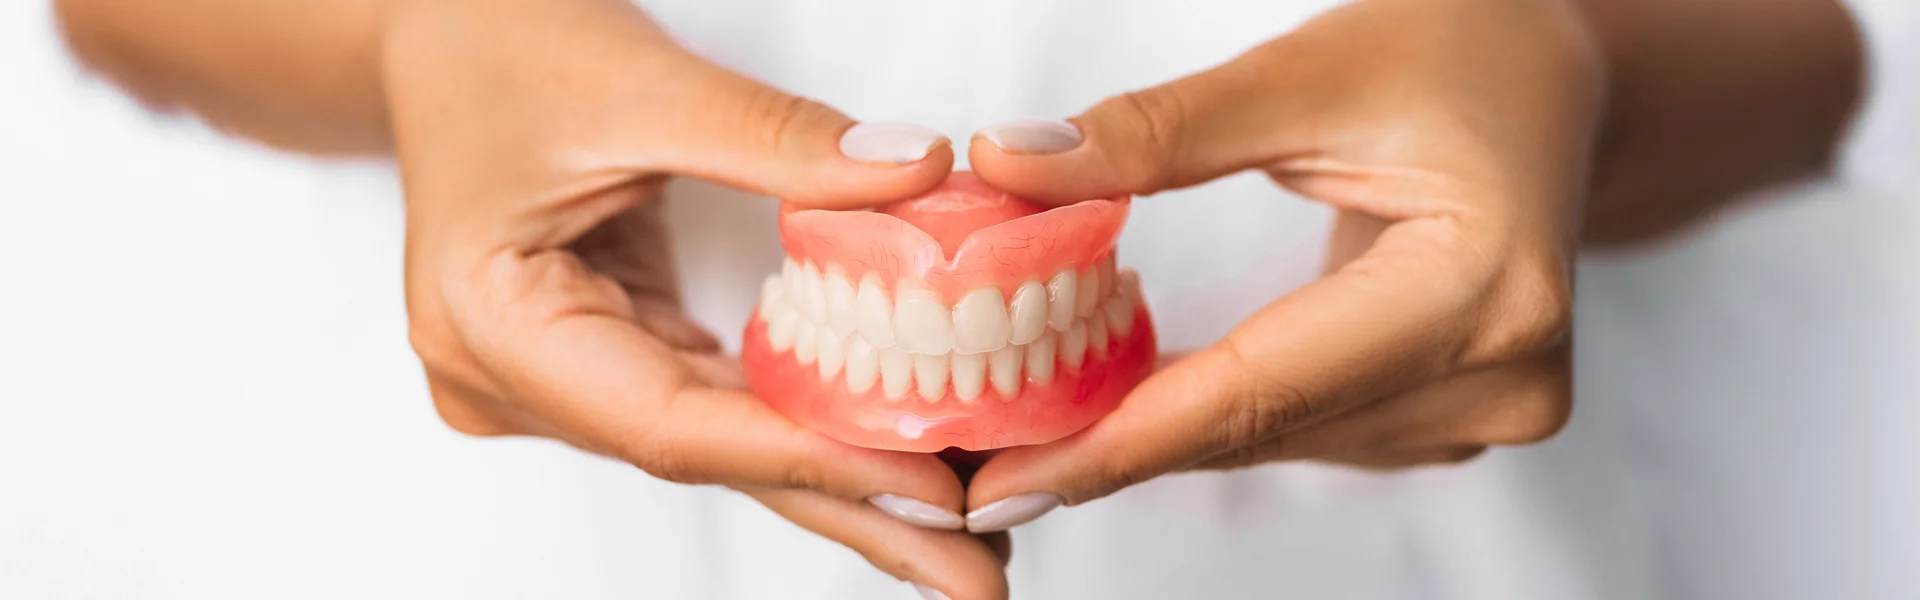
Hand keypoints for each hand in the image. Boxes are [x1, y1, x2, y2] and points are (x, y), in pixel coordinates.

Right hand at [381, 0, 1005, 595]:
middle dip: (851, 515)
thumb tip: (917, 176)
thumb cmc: (502, 40)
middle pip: (708, 460)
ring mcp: (554, 375)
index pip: (672, 424)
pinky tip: (893, 458)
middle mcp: (514, 378)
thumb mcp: (644, 81)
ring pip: (722, 444)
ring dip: (841, 482)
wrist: (437, 26)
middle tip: (975, 576)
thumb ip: (779, 140)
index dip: (811, 459)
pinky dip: (805, 428)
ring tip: (962, 535)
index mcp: (493, 323)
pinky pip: (716, 403)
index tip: (934, 490)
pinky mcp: (600, 352)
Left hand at [962, 0, 1599, 524]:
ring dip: (1160, 430)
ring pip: (1279, 439)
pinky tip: (1134, 395)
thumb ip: (1157, 133)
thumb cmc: (1453, 46)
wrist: (1551, 75)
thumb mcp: (1304, 71)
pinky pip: (1306, 427)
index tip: (1003, 478)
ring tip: (1036, 419)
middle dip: (1114, 445)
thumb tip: (1009, 165)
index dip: (1123, 440)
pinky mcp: (1462, 411)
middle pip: (1265, 427)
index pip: (1264, 387)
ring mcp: (1492, 406)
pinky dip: (1218, 411)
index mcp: (1481, 287)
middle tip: (980, 461)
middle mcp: (1505, 373)